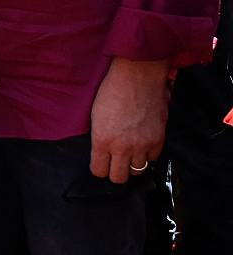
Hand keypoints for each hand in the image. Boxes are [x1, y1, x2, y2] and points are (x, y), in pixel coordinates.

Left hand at [90, 57, 168, 183]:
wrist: (137, 76)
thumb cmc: (112, 90)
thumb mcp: (95, 115)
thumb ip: (99, 137)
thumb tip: (103, 151)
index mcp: (101, 140)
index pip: (99, 171)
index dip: (98, 168)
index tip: (100, 164)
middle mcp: (122, 147)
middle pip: (119, 178)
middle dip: (115, 172)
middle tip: (115, 163)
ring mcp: (142, 145)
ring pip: (138, 170)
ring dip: (133, 163)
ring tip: (130, 153)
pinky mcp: (159, 139)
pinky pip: (154, 158)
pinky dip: (148, 154)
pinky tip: (143, 144)